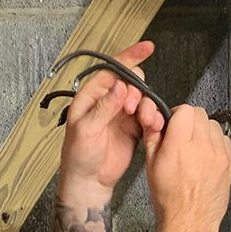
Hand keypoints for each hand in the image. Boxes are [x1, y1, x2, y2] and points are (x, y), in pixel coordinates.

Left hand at [59, 41, 165, 197]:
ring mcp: (121, 114)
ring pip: (141, 98)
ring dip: (147, 105)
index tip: (147, 48)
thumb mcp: (86, 130)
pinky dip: (153, 118)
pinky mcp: (132, 128)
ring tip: (144, 120)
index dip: (129, 58)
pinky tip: (152, 125)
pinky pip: (147, 115)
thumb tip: (120, 86)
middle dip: (138, 89)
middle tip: (133, 108)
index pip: (111, 70)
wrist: (89, 183)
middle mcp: (107, 102)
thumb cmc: (78, 157)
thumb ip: (104, 108)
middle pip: (130, 81)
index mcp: (90, 96)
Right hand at [143, 105, 230, 231]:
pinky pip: (224, 139)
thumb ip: (153, 138)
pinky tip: (205, 155)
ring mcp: (218, 155)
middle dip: (189, 121)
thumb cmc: (169, 199)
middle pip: (200, 114)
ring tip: (193, 147)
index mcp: (179, 146)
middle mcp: (201, 148)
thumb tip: (153, 120)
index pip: (184, 110)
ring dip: (202, 131)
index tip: (172, 123)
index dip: (176, 115)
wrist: (189, 221)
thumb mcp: (151, 166)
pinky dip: (214, 142)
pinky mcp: (228, 163)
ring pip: (213, 125)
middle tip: (181, 135)